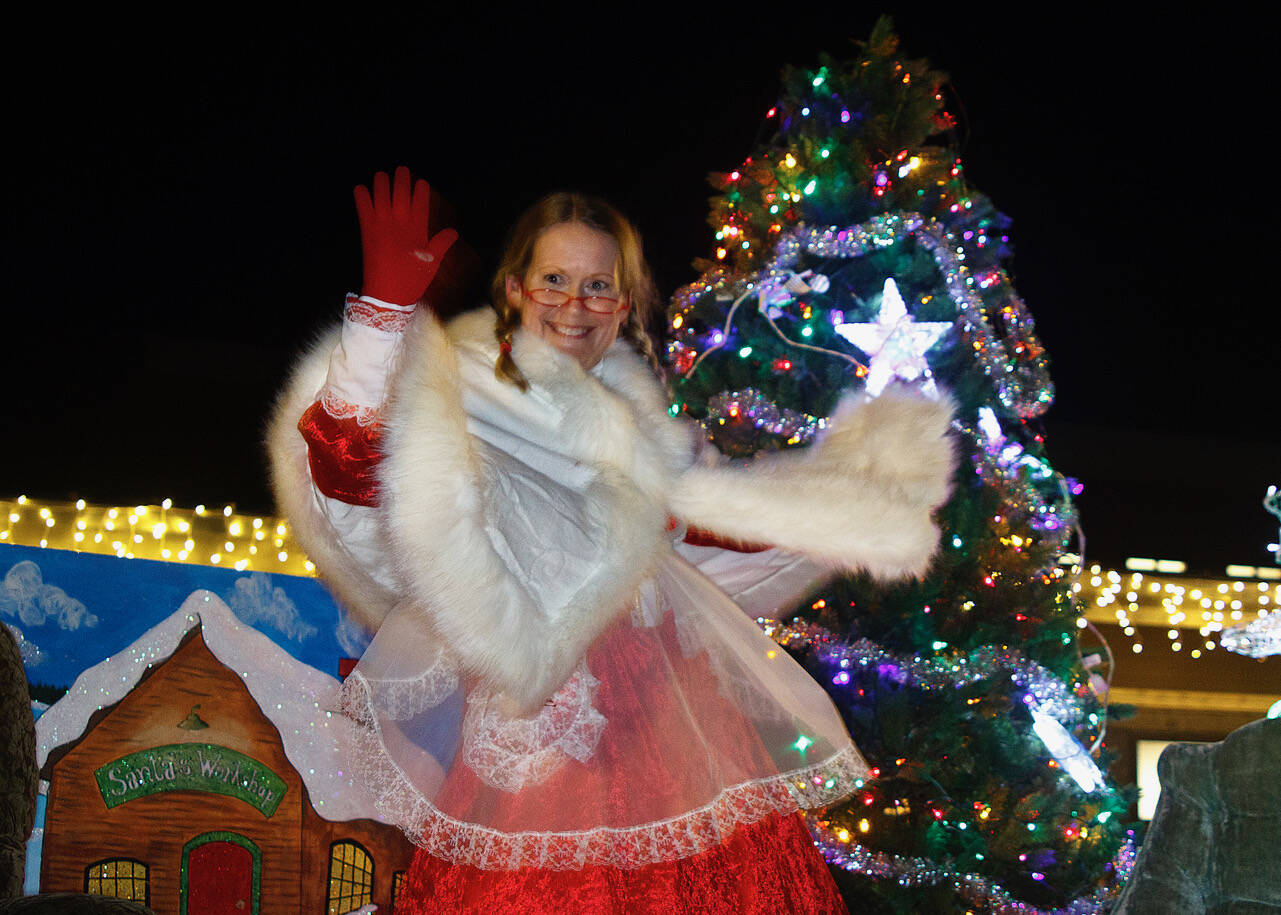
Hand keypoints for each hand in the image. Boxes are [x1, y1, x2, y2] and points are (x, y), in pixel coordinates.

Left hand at [354, 166, 458, 306]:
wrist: (388, 293)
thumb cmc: (412, 280)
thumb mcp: (432, 263)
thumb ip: (442, 244)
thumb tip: (454, 232)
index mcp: (417, 229)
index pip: (420, 204)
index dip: (420, 192)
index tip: (421, 182)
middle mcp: (400, 223)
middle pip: (401, 195)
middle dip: (401, 181)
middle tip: (401, 169)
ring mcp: (383, 225)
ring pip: (382, 197)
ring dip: (381, 185)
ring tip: (381, 175)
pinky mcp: (368, 231)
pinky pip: (364, 209)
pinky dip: (362, 198)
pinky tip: (360, 188)